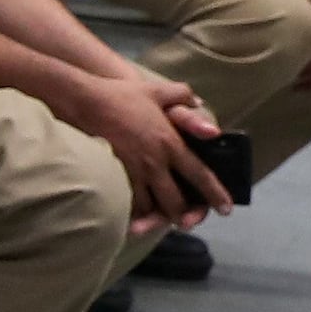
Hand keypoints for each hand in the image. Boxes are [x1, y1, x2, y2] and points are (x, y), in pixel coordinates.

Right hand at [57, 69, 232, 223]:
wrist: (84, 101)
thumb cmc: (121, 95)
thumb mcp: (158, 90)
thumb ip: (183, 95)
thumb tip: (200, 102)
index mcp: (170, 143)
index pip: (200, 174)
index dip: (215, 194)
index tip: (226, 209)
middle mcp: (154, 161)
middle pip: (175, 200)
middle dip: (184, 215)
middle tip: (188, 221)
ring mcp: (132, 170)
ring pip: (150, 206)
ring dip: (157, 216)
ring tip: (160, 220)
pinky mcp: (112, 174)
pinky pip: (126, 201)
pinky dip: (133, 211)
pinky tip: (134, 215)